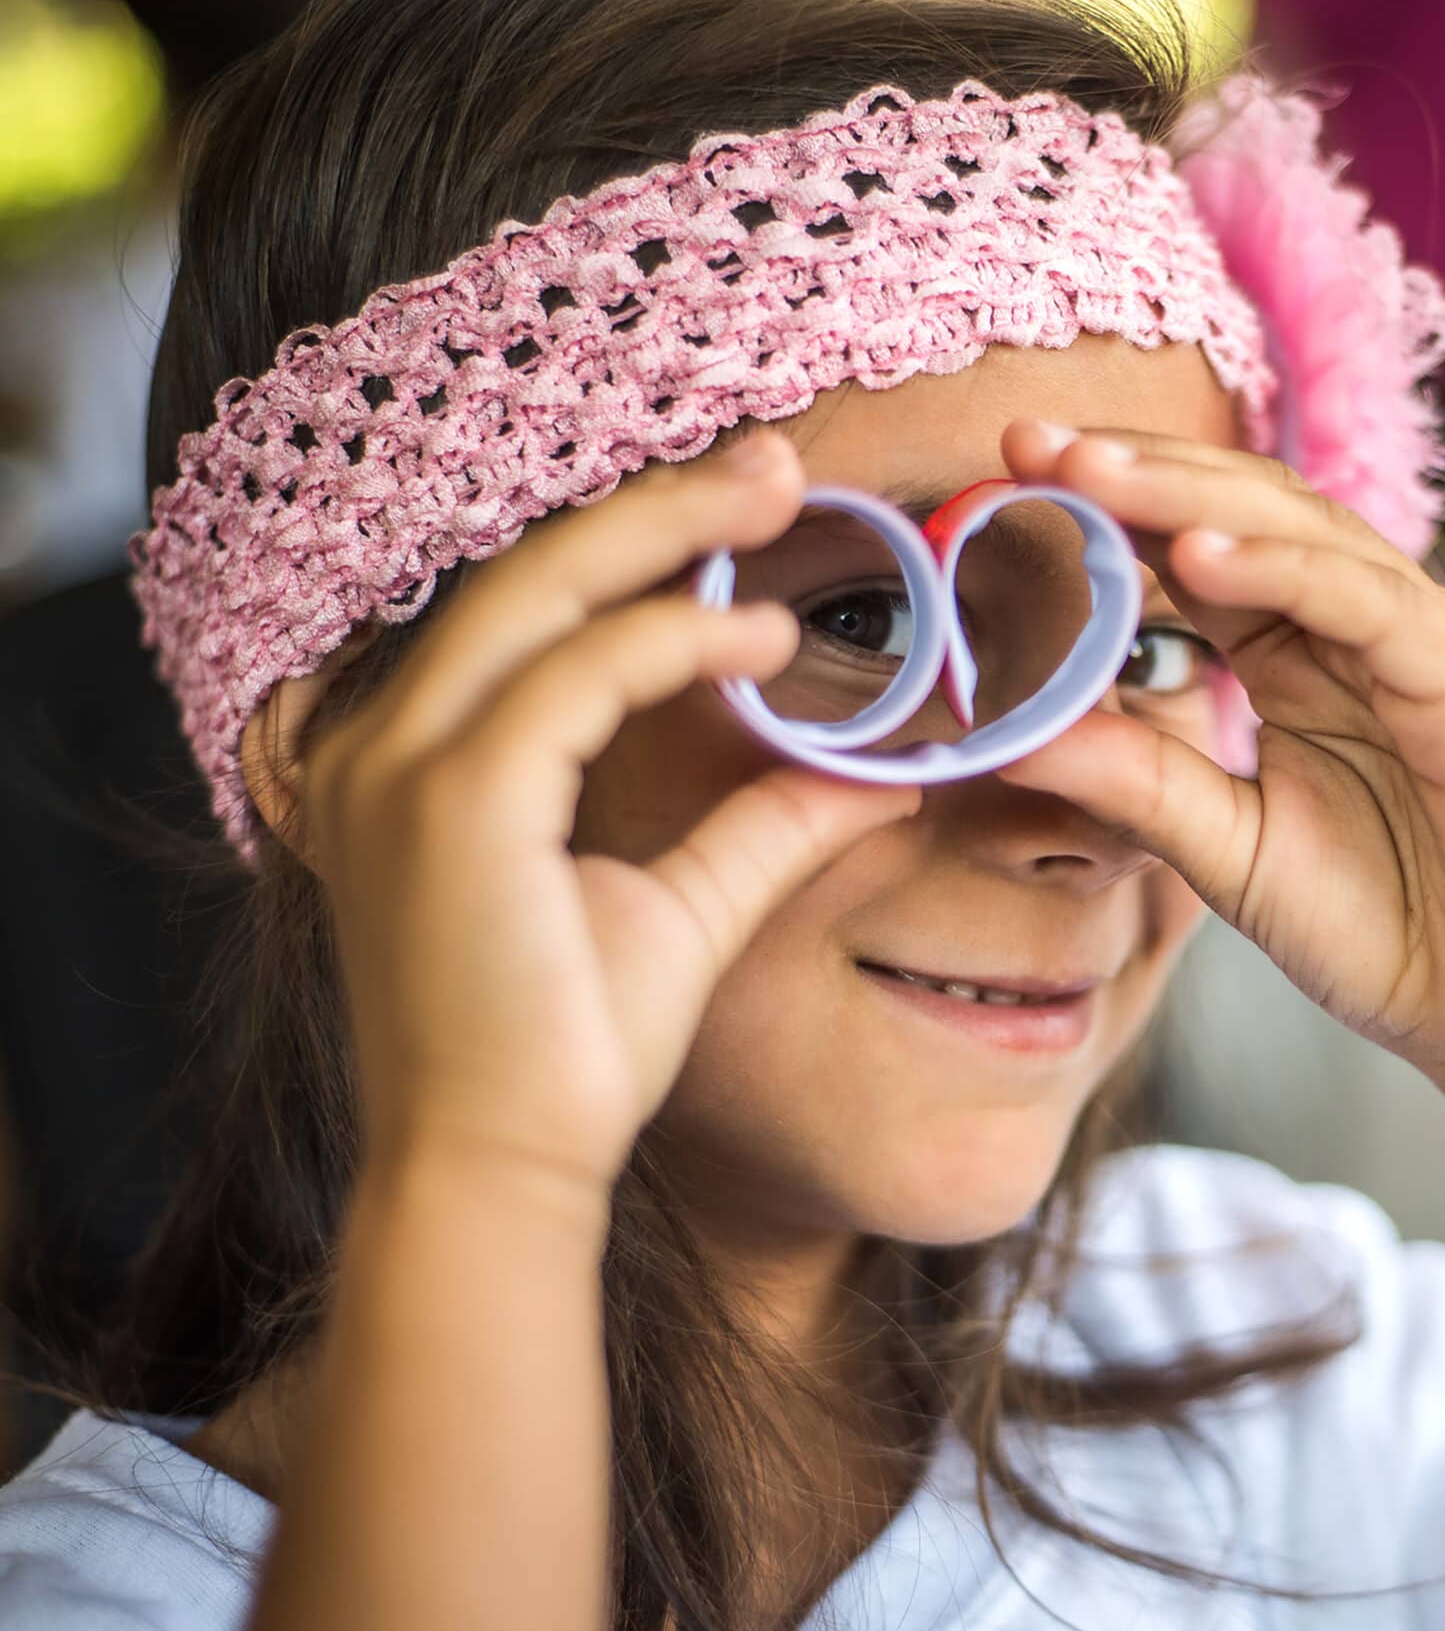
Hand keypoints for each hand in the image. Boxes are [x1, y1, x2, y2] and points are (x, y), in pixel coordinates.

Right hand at [292, 435, 921, 1194]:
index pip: (526, 610)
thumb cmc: (568, 1053)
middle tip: (779, 461)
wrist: (500, 1169)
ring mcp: (402, 765)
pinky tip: (771, 639)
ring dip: (673, 531)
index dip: (637, 542)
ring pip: (546, 591)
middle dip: (660, 502)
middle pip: (530, 568)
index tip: (749, 507)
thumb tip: (876, 772)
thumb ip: (764, 825)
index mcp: (416, 759)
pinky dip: (679, 639)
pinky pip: (579, 674)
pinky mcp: (452, 799)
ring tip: (785, 494)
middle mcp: (383, 744)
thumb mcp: (684, 908)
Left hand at [997, 421, 1444, 1115]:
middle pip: (1250, 510)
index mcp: (1308, 652)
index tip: (1010, 472)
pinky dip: (1289, 571)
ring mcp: (1430, 647)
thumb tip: (1004, 730)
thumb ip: (1132, 780)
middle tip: (1033, 442)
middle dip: (1137, 470)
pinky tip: (1201, 554)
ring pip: (1309, 535)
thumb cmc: (1380, 930)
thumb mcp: (1224, 847)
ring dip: (1195, 495)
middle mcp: (1370, 627)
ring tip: (1093, 474)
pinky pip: (1375, 607)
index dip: (1112, 503)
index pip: (1205, 541)